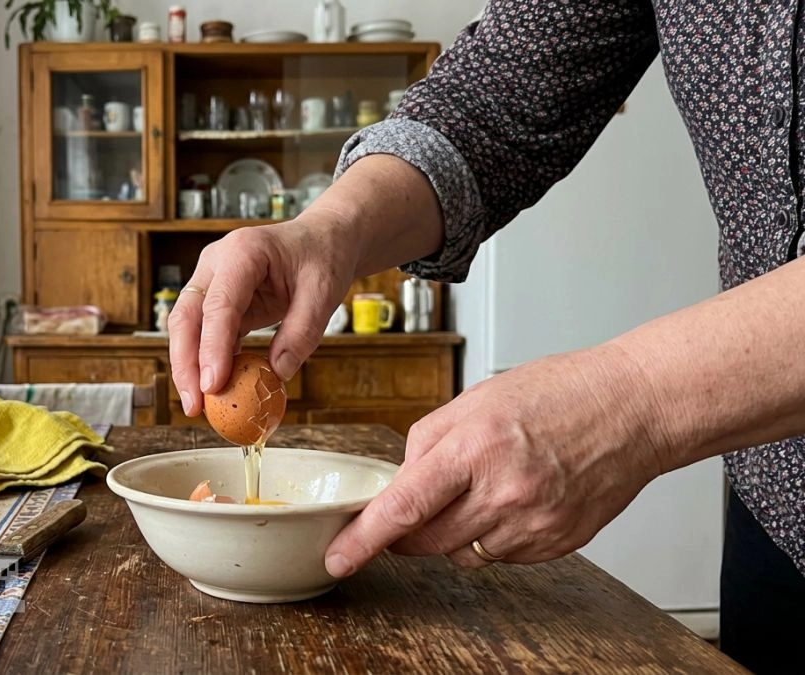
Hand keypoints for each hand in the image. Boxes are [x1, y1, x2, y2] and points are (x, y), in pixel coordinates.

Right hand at [168, 214, 358, 415]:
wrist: (322, 240)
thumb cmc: (323, 257)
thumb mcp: (324, 291)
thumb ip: (302, 331)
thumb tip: (277, 374)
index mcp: (242, 252)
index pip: (219, 304)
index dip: (212, 346)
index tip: (211, 384)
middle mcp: (217, 264)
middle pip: (186, 316)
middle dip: (185, 363)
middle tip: (193, 404)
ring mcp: (212, 282)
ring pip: (187, 328)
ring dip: (190, 368)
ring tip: (198, 406)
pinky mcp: (218, 302)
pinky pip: (205, 335)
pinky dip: (208, 363)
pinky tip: (215, 389)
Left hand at [324, 344, 668, 575]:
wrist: (632, 408)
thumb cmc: (558, 393)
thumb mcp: (475, 399)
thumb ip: (427, 441)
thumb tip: (401, 484)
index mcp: (476, 447)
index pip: (406, 506)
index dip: (366, 538)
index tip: (340, 557)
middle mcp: (505, 491)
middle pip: (428, 541)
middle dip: (407, 533)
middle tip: (414, 507)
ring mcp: (535, 523)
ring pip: (463, 553)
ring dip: (454, 532)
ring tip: (484, 486)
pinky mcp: (558, 543)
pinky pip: (502, 556)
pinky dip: (493, 535)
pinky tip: (514, 498)